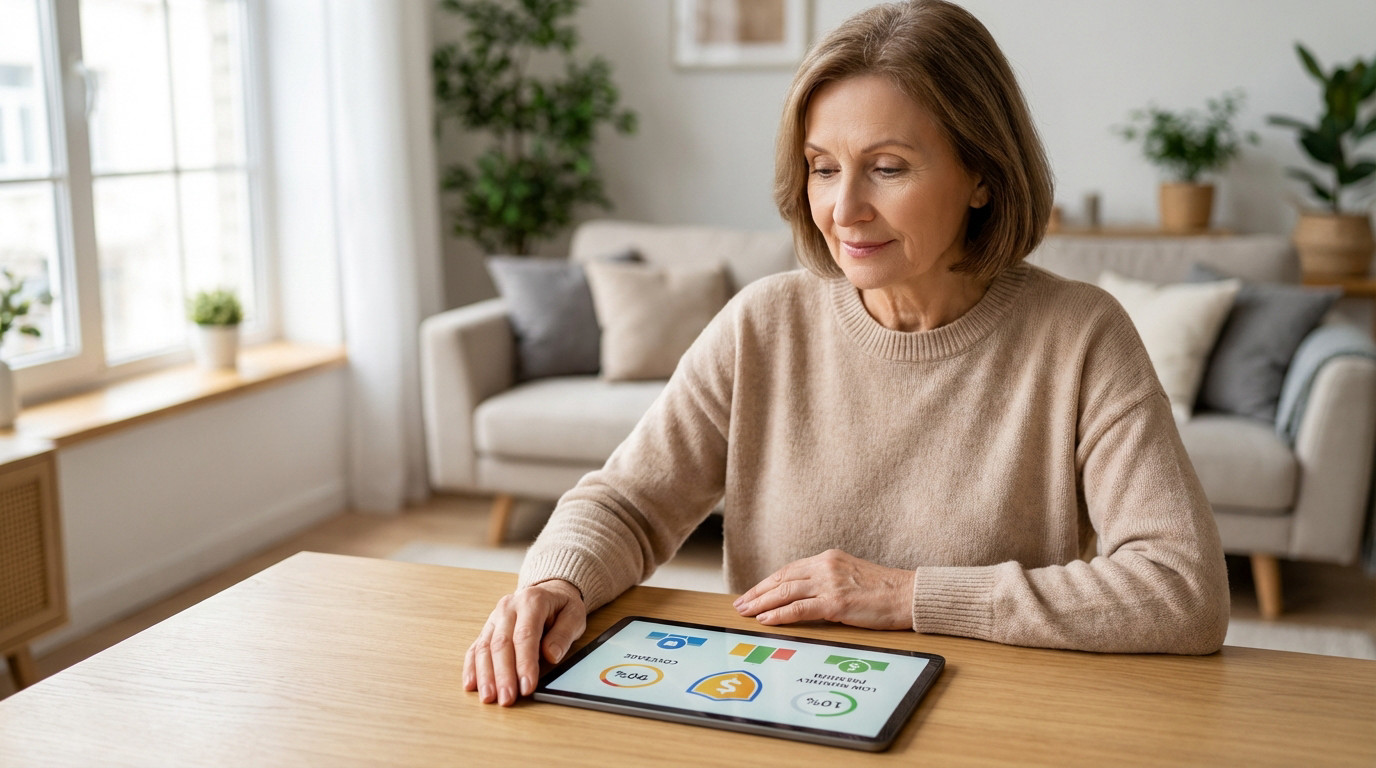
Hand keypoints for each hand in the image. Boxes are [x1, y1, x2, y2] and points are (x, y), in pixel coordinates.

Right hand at [463, 579, 586, 705]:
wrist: (548, 593)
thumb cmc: (561, 607)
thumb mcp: (574, 616)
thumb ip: (564, 635)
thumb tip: (551, 655)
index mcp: (532, 601)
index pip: (525, 635)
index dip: (525, 663)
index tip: (527, 686)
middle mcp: (508, 607)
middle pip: (501, 644)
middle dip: (503, 674)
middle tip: (507, 698)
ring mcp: (494, 618)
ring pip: (484, 647)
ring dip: (485, 675)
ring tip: (489, 698)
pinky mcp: (487, 629)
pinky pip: (475, 648)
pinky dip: (472, 667)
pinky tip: (471, 684)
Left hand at [733, 549, 913, 629]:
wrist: (908, 595)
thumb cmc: (884, 591)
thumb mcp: (851, 577)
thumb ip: (829, 581)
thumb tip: (805, 597)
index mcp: (829, 558)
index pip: (789, 570)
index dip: (767, 583)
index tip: (752, 594)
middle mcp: (826, 566)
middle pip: (782, 579)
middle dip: (758, 593)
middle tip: (740, 604)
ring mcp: (830, 583)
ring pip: (786, 592)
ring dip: (762, 603)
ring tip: (746, 612)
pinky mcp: (836, 601)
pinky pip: (800, 608)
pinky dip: (780, 614)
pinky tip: (767, 620)